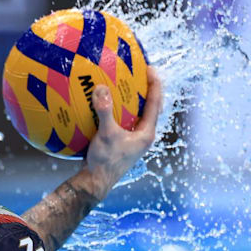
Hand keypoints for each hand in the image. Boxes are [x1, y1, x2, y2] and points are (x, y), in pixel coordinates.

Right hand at [80, 66, 163, 201]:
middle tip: (140, 73)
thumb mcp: (106, 134)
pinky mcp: (121, 143)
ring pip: (138, 115)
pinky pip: (123, 121)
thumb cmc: (105, 161)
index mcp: (146, 133)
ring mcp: (132, 140)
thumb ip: (105, 111)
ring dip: (133, 100)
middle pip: (150, 107)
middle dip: (147, 90)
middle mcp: (142, 136)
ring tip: (125, 85)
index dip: (155, 84)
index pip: (156, 103)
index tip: (150, 68)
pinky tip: (106, 105)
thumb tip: (101, 88)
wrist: (95, 183)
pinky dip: (119, 111)